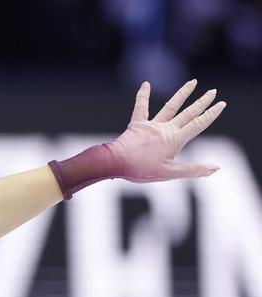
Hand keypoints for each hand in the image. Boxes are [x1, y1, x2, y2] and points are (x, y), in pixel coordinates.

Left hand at [107, 79, 226, 182]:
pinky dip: (143, 95)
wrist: (116, 163)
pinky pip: (141, 107)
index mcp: (175, 140)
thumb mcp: (169, 173)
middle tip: (212, 91)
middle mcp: (166, 129)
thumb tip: (216, 168)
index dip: (211, 114)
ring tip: (192, 82)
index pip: (198, 124)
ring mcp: (151, 125)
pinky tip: (146, 84)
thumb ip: (193, 170)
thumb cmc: (140, 170)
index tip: (221, 104)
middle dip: (202, 102)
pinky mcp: (137, 124)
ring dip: (182, 94)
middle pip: (188, 113)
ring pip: (170, 106)